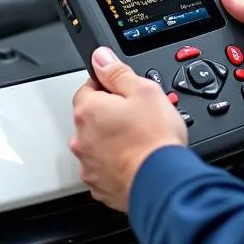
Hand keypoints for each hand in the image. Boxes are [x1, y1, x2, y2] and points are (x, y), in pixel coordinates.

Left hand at [70, 47, 187, 211]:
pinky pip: (104, 167)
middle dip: (112, 114)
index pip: (89, 87)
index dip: (110, 87)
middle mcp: (81, 138)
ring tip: (140, 141)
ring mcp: (89, 164)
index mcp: (89, 110)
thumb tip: (101, 57)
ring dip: (112, 140)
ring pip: (97, 143)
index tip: (127, 94)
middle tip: (139, 118)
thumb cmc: (154, 139)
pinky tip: (136, 160)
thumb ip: (118, 72)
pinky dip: (117, 163)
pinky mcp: (99, 185)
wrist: (162, 183)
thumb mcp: (144, 90)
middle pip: (92, 116)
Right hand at [222, 0, 243, 153]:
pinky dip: (230, 112)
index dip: (215, 33)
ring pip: (221, 90)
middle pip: (219, 63)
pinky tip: (238, 106)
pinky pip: (231, 115)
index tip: (202, 31)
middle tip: (236, 63)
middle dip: (220, 64)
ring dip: (225, 89)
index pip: (227, 33)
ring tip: (241, 86)